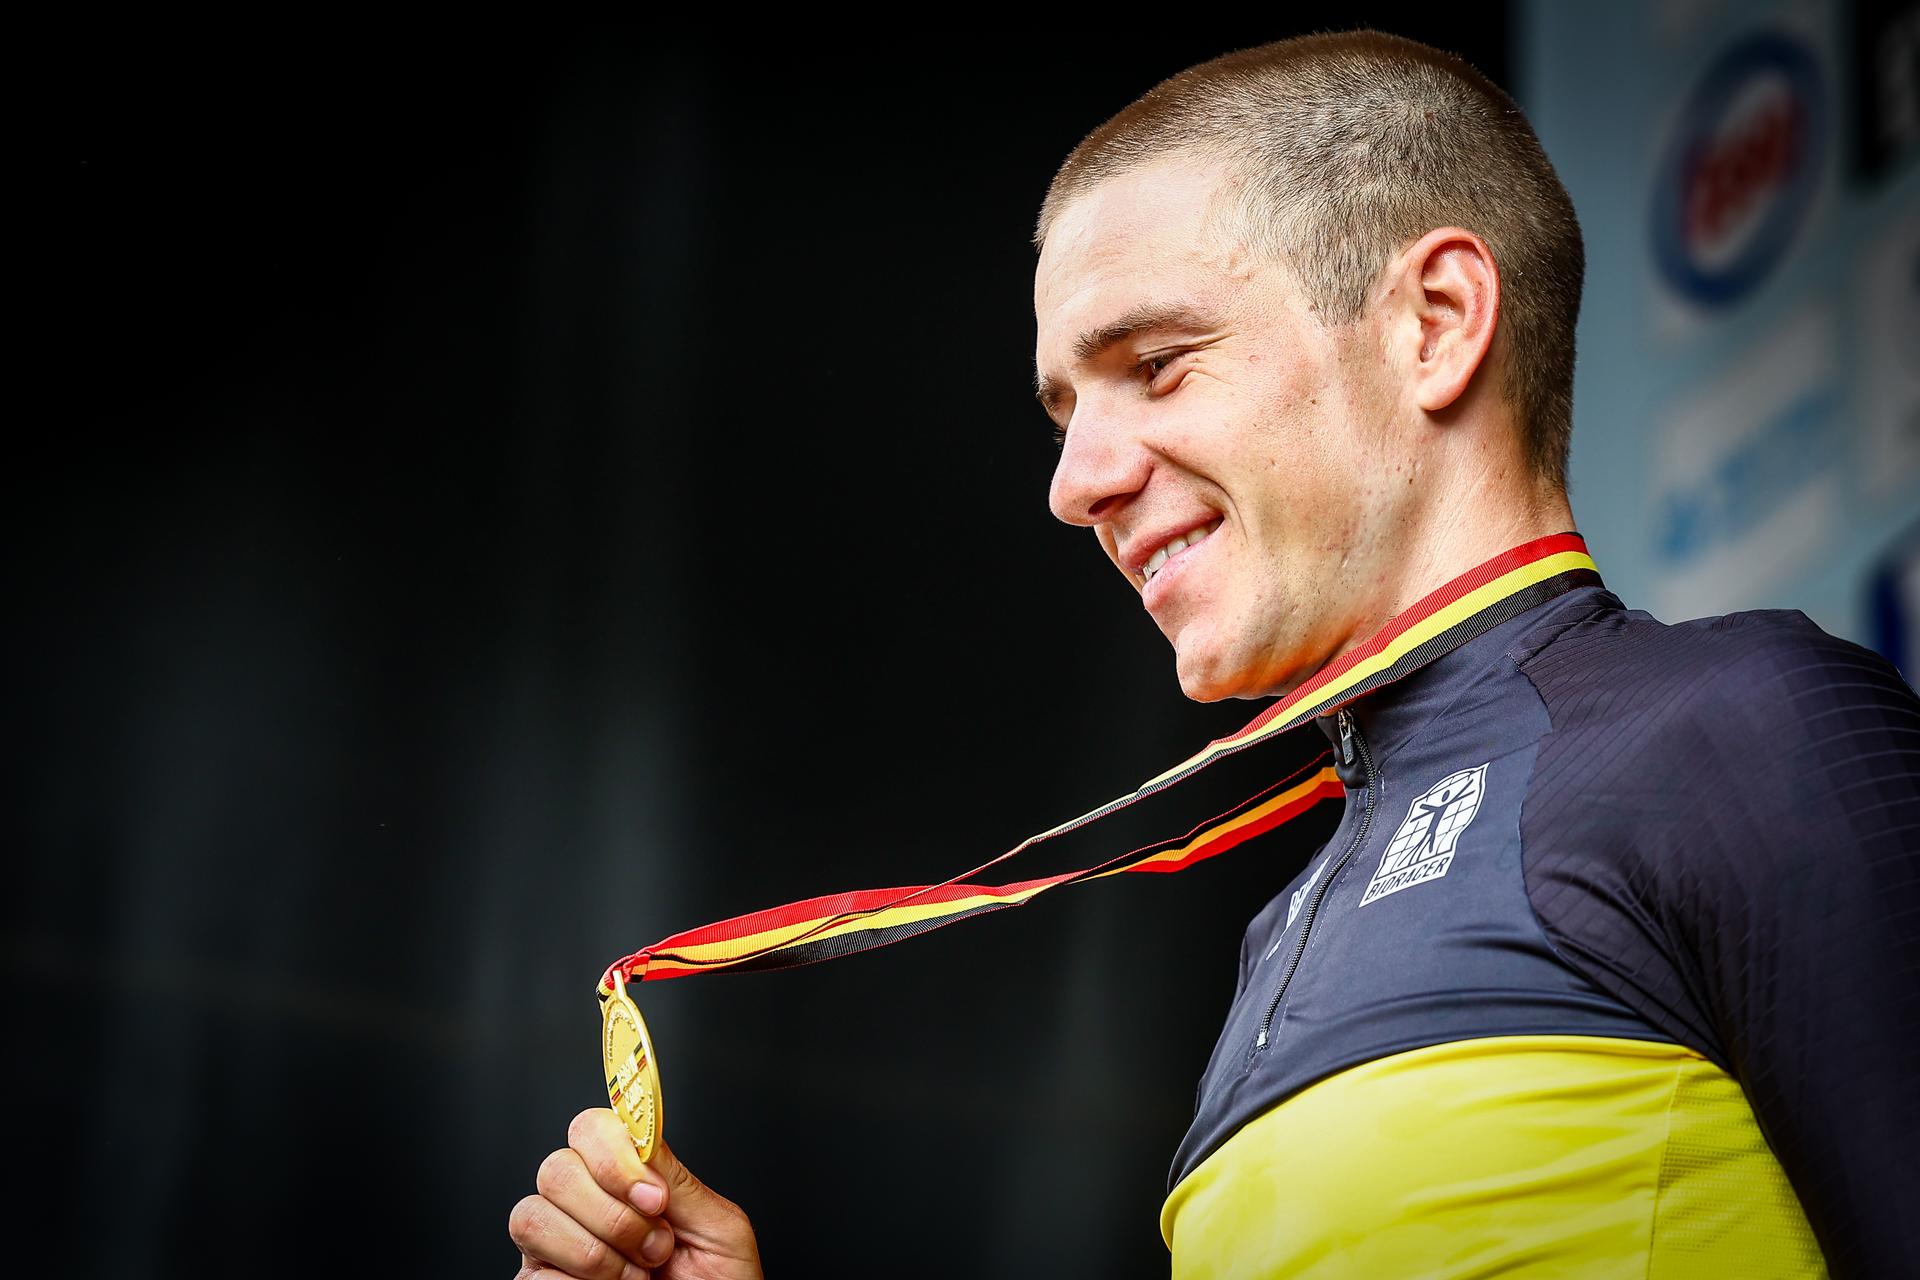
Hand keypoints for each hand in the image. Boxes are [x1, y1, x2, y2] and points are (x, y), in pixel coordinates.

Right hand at [510, 1108, 763, 1279]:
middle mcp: (583, 1203)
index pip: (590, 1128)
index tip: (653, 1197)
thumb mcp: (718, 1228)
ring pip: (533, 1217)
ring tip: (637, 1276)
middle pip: (556, 1169)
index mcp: (628, 1178)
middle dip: (613, 1214)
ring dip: (594, 1253)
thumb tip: (642, 1133)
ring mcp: (555, 1243)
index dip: (615, 1156)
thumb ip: (679, 1180)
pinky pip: (534, 1273)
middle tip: (657, 1248)